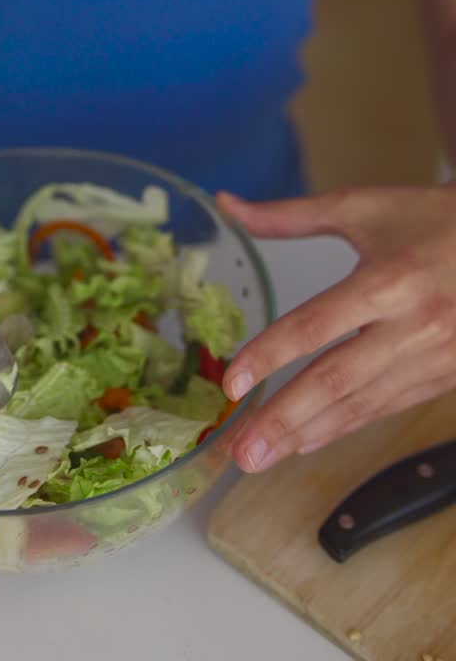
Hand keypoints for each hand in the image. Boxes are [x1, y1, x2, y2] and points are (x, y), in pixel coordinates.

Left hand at [216, 186, 455, 471]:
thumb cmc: (429, 219)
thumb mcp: (360, 207)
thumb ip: (289, 216)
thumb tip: (227, 204)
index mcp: (389, 280)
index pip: (317, 325)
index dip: (270, 355)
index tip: (231, 383)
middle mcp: (413, 326)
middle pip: (338, 379)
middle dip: (285, 418)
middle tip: (242, 450)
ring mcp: (434, 358)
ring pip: (362, 404)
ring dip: (309, 433)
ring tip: (261, 455)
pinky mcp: (445, 376)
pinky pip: (387, 407)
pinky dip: (344, 426)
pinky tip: (307, 440)